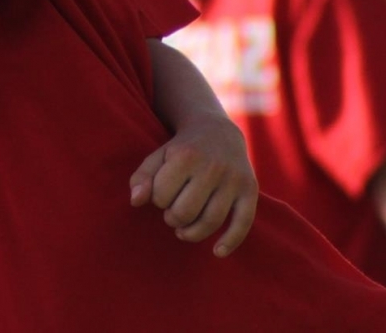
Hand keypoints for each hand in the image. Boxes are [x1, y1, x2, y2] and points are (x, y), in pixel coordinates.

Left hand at [130, 115, 257, 256]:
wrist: (218, 132)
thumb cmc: (182, 150)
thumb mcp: (158, 156)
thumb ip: (142, 177)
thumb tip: (136, 201)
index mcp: (186, 155)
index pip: (161, 195)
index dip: (157, 200)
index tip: (162, 194)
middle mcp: (212, 166)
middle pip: (185, 212)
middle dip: (172, 218)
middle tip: (172, 212)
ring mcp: (233, 179)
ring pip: (210, 221)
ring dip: (192, 233)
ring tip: (183, 230)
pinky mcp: (250, 190)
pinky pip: (243, 222)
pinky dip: (230, 242)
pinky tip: (217, 252)